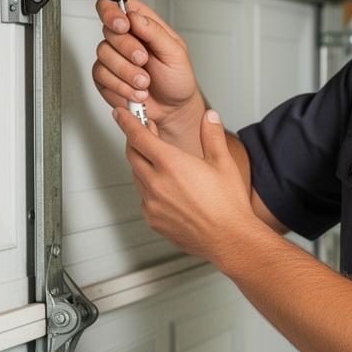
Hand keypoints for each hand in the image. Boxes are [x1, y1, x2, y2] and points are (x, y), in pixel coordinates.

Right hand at [92, 0, 204, 137]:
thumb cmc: (177, 79)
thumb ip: (155, 32)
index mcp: (143, 25)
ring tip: (144, 82)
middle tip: (143, 60)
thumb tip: (135, 17)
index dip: (113, 11)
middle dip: (127, 48)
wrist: (173, 109)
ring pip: (104, 54)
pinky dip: (121, 86)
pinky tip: (136, 91)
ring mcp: (114, 58)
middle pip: (108, 30)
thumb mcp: (175, 53)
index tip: (123, 25)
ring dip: (126, 71)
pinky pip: (102, 76)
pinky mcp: (106, 77)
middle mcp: (126, 39)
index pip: (118, 5)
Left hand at [114, 106, 262, 262]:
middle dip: (135, 140)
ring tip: (161, 161)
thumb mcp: (223, 162)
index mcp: (172, 164)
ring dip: (144, 164)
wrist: (229, 239)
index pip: (139, 136)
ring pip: (138, 176)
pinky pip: (144, 198)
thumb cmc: (228, 205)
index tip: (121, 113)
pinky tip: (167, 188)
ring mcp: (152, 204)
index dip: (127, 121)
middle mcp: (157, 183)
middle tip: (146, 131)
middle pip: (133, 154)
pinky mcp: (154, 220)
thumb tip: (210, 118)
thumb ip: (212, 135)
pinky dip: (150, 188)